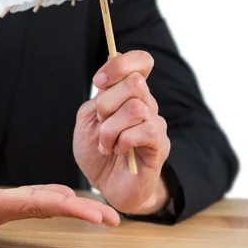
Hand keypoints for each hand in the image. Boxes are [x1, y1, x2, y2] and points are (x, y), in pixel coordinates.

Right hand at [0, 154, 119, 233]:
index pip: (28, 204)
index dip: (62, 206)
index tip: (92, 211)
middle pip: (42, 210)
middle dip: (78, 213)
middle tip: (113, 217)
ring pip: (38, 208)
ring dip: (69, 208)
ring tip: (99, 212)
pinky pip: (27, 203)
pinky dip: (49, 199)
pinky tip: (63, 196)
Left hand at [73, 51, 170, 214]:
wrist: (107, 186)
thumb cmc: (97, 152)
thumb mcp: (88, 119)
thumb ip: (99, 97)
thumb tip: (112, 71)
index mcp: (128, 93)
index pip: (141, 61)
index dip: (119, 65)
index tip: (98, 82)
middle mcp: (146, 104)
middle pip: (135, 82)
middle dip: (107, 103)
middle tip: (101, 122)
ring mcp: (155, 123)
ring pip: (135, 108)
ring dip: (110, 128)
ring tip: (106, 144)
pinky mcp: (159, 145)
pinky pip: (145, 130)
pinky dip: (123, 141)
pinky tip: (119, 151)